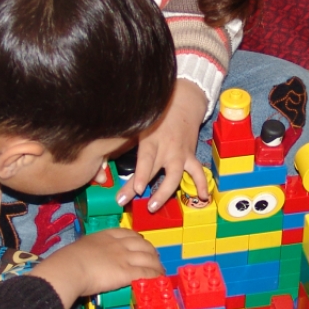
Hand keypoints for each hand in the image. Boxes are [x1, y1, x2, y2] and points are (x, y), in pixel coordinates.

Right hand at [30, 229, 162, 308]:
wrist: (68, 268)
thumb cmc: (67, 260)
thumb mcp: (80, 248)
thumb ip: (88, 251)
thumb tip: (86, 258)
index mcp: (105, 235)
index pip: (128, 233)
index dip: (138, 239)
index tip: (141, 244)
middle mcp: (118, 244)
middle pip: (143, 244)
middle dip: (151, 251)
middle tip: (155, 259)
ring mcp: (124, 257)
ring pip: (148, 258)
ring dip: (156, 265)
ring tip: (159, 271)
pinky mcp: (127, 272)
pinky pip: (146, 273)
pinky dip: (155, 276)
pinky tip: (158, 279)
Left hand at [121, 80, 208, 211]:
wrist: (184, 101)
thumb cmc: (157, 114)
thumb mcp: (140, 124)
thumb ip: (125, 141)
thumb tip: (105, 157)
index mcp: (151, 139)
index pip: (145, 160)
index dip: (140, 175)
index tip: (135, 189)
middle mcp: (167, 148)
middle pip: (153, 171)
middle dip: (140, 187)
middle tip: (126, 201)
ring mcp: (180, 153)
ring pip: (175, 175)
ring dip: (165, 192)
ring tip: (154, 207)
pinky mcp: (190, 155)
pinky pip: (197, 172)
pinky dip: (202, 184)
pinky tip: (203, 198)